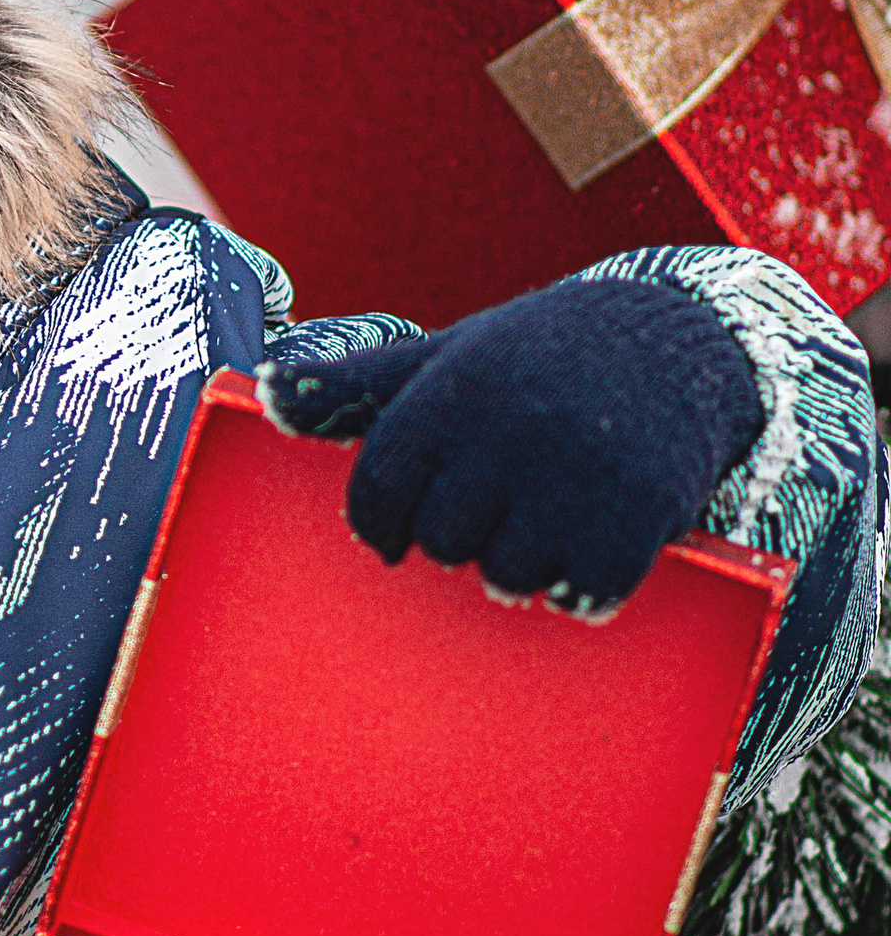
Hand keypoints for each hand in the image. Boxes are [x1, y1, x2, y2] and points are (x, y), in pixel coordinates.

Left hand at [261, 275, 761, 612]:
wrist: (673, 341)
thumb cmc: (533, 357)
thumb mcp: (441, 357)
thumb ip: (352, 386)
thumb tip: (263, 392)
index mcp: (450, 392)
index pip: (378, 494)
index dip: (382, 524)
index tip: (400, 529)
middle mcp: (508, 430)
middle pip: (444, 545)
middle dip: (463, 537)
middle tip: (498, 502)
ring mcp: (577, 475)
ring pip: (509, 579)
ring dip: (524, 566)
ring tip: (549, 514)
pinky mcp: (640, 515)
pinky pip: (583, 594)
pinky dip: (583, 585)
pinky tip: (592, 540)